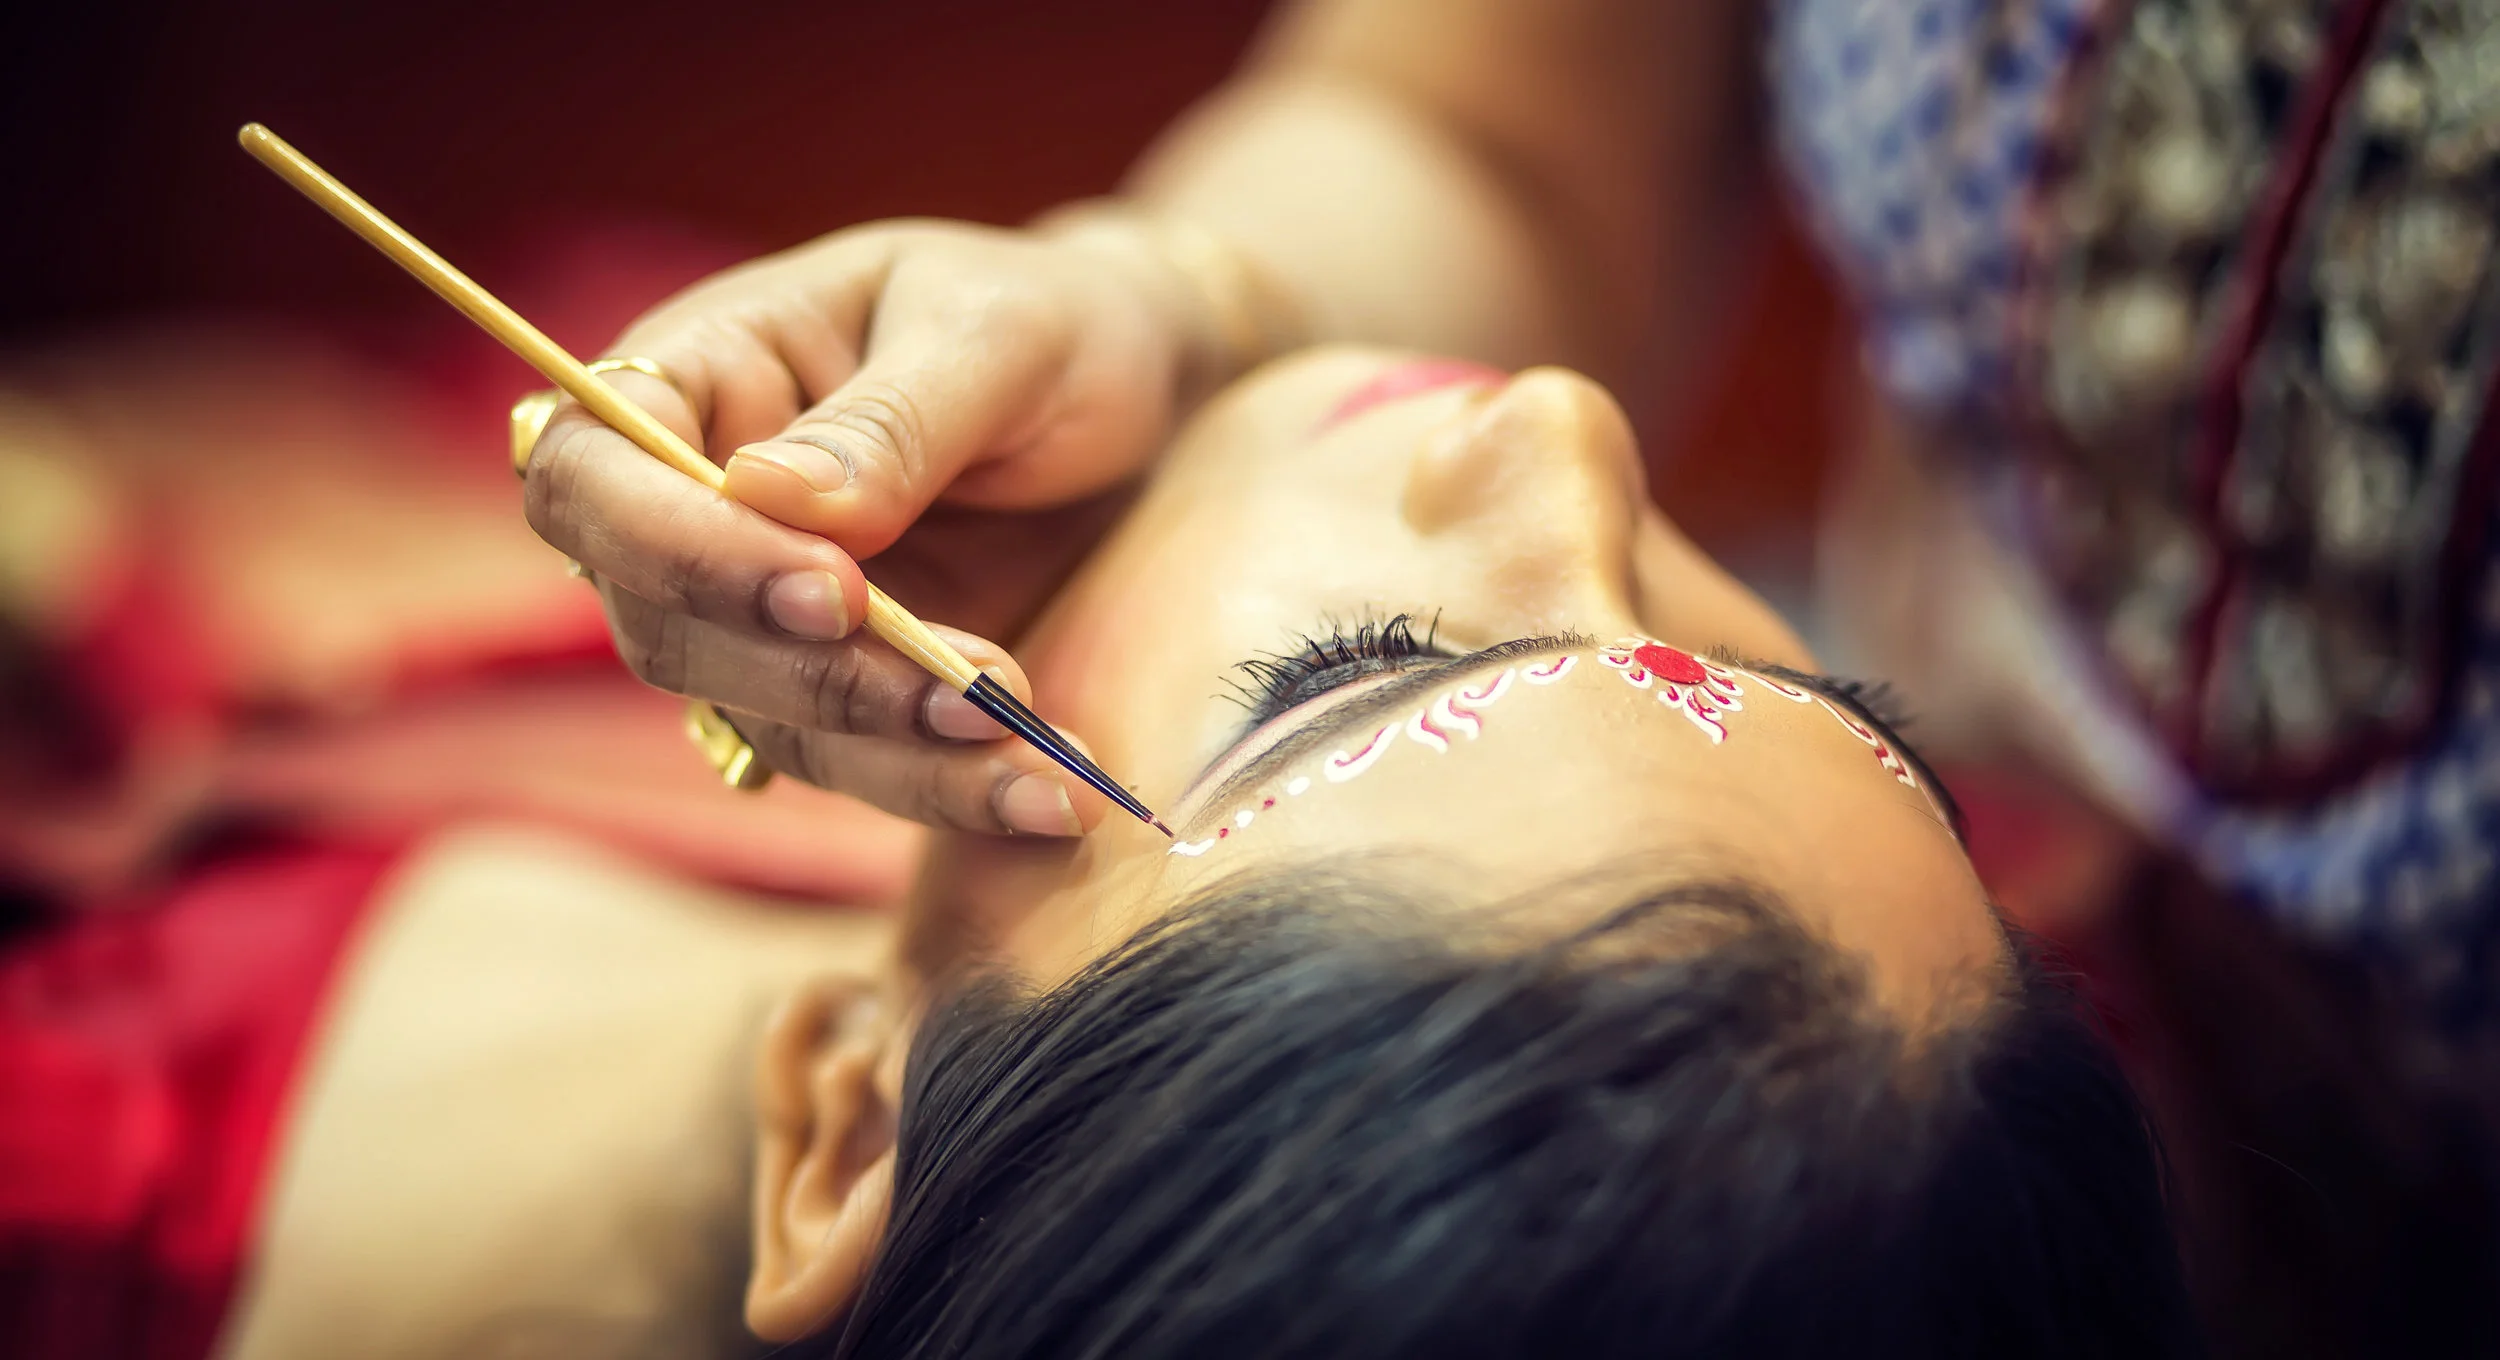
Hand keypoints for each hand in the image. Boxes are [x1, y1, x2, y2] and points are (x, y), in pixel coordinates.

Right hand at [522, 214, 1249, 834]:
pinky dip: (948, 790)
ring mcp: (765, 615)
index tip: (831, 589)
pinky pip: (860, 766)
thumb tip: (770, 497)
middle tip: (967, 688)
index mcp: (699, 376)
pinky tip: (1043, 797)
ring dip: (893, 755)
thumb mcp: (995, 334)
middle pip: (665, 630)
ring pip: (762, 720)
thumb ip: (890, 419)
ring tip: (1028, 755)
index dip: (678, 551)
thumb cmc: (1051, 322)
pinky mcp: (845, 690)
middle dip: (813, 677)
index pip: (591, 476)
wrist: (1143, 392)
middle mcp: (701, 510)